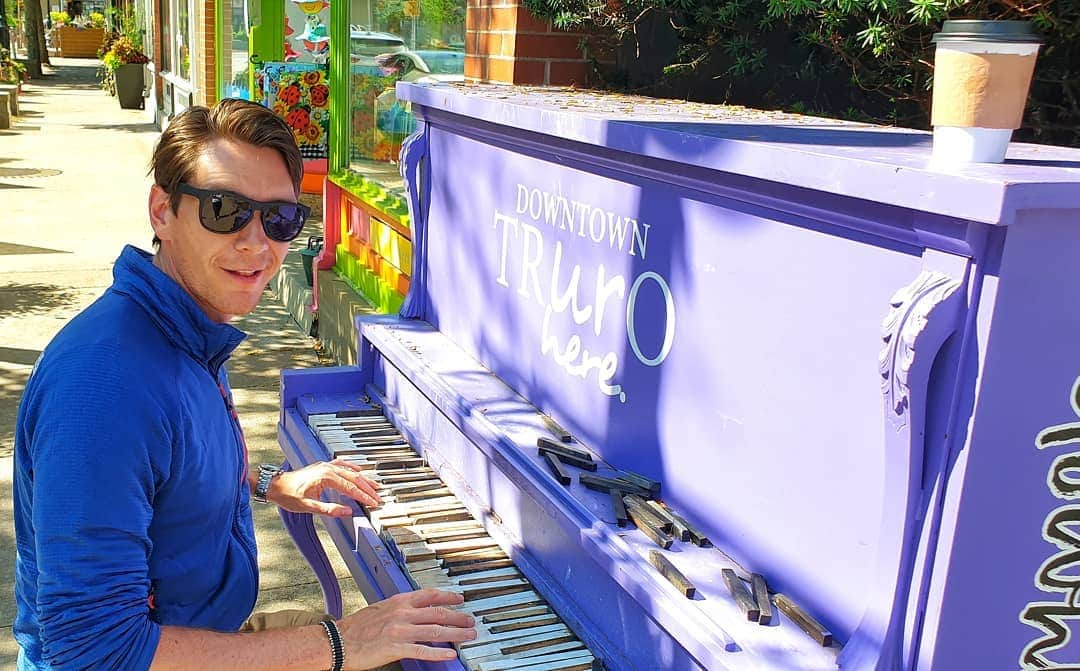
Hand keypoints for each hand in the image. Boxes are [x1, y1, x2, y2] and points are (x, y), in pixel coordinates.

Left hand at [267, 459, 380, 515]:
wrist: (275, 485)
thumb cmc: (288, 495)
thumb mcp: (308, 507)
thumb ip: (329, 510)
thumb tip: (347, 512)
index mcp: (326, 477)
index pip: (351, 488)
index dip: (363, 496)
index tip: (373, 503)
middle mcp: (328, 469)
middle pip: (354, 478)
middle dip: (367, 489)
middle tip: (377, 497)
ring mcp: (325, 466)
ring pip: (350, 471)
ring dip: (363, 479)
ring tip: (374, 485)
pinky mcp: (323, 467)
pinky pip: (342, 465)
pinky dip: (352, 468)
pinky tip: (358, 470)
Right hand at [337, 589, 476, 668]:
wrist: (337, 641)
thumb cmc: (355, 627)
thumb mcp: (380, 608)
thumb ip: (399, 609)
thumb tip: (416, 611)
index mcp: (398, 601)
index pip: (429, 595)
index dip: (448, 596)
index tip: (460, 598)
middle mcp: (402, 613)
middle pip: (438, 613)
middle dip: (458, 617)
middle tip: (471, 621)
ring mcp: (400, 630)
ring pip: (436, 630)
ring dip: (456, 633)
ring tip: (468, 636)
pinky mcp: (396, 648)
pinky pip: (423, 650)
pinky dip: (438, 652)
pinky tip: (450, 654)